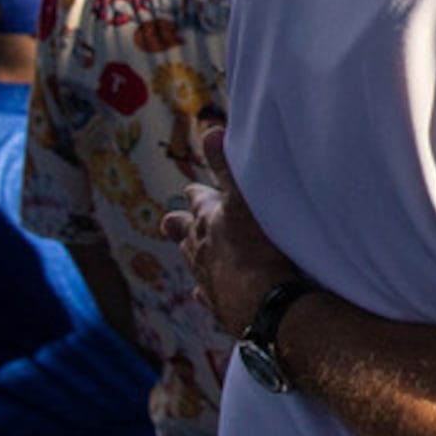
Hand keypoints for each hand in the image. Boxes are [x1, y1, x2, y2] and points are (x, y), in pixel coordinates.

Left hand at [160, 124, 297, 337]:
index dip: (196, 194)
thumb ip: (227, 166)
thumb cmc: (258, 248)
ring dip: (192, 255)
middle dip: (180, 224)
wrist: (264, 303)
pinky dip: (205, 288)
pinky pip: (206, 294)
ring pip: (192, 263)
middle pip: (183, 233)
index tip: (192, 189)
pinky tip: (203, 291)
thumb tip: (210, 131)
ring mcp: (207, 279)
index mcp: (207, 221)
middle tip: (171, 220)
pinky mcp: (218, 304)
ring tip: (189, 252)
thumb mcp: (245, 199)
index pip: (197, 201)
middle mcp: (201, 250)